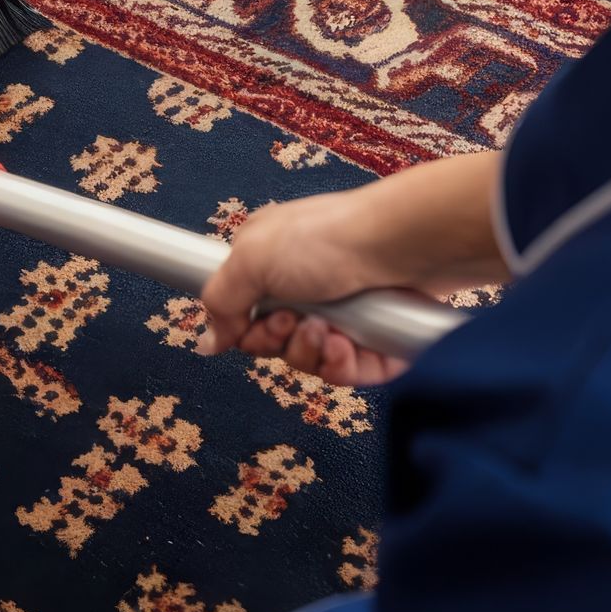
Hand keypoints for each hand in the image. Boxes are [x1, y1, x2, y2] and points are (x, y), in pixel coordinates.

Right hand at [196, 193, 417, 385]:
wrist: (402, 243)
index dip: (246, 332)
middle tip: (294, 320)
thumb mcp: (251, 259)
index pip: (244, 318)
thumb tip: (208, 341)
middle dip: (280, 343)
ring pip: (312, 362)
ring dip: (312, 354)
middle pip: (276, 344)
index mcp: (270, 264)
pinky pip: (350, 372)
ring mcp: (343, 313)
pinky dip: (344, 366)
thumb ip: (220, 301)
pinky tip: (348, 345)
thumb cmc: (326, 239)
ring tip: (330, 332)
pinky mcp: (377, 337)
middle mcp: (306, 288)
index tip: (255, 321)